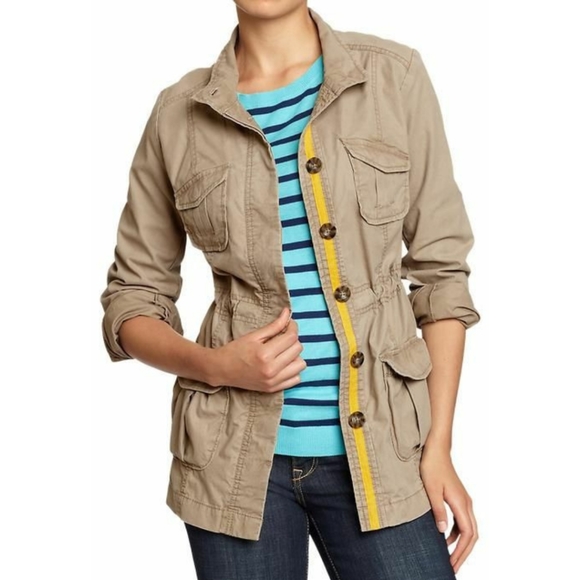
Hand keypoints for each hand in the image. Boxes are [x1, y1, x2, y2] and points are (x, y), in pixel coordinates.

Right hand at [213, 307, 306, 392]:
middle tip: (283, 337)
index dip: (292, 327)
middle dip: (293, 340)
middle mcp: (271, 370)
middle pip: (297, 350)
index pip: (291, 338)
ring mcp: (273, 381)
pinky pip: (296, 378)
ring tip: (283, 352)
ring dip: (295, 356)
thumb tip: (288, 313)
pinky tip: (283, 364)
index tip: (288, 323)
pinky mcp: (273, 389)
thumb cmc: (235, 350)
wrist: (221, 369)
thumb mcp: (254, 335)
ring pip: (301, 365)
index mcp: (265, 354)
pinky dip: (292, 370)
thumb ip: (274, 325)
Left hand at [420, 445, 478, 573]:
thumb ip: (437, 510)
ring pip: (468, 530)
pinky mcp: (458, 498)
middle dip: (463, 554)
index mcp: (461, 503)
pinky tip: (444, 539)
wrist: (436, 449)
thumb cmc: (432, 466)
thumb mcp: (430, 489)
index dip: (461, 552)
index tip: (451, 565)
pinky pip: (462, 522)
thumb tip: (442, 532)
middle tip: (452, 568)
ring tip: (449, 558)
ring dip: (460, 545)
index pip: (467, 535)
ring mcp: (463, 501)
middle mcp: (466, 503)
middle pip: (472, 536)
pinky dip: (456, 534)